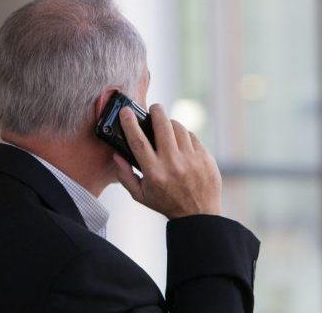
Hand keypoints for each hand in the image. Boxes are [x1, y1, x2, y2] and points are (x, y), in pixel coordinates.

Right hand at [113, 104, 221, 218]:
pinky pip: (192, 136)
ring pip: (178, 128)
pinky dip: (184, 135)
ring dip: (170, 123)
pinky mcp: (205, 157)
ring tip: (167, 127)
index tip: (126, 111)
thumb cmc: (166, 203)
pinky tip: (181, 142)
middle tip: (154, 108)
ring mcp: (191, 159)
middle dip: (156, 111)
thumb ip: (125, 176)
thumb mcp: (140, 195)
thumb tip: (116, 156)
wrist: (199, 214)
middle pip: (162, 126)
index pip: (138, 141)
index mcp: (154, 173)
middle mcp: (173, 164)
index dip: (130, 123)